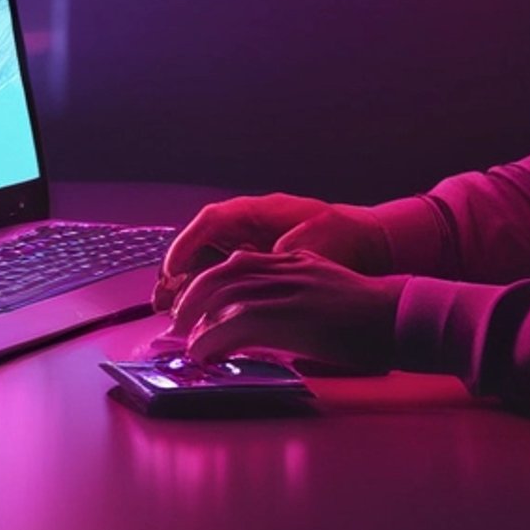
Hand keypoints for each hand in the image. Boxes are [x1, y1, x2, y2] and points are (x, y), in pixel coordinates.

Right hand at [153, 195, 391, 311]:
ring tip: (170, 311)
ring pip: (208, 263)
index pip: (213, 220)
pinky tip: (202, 318)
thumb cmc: (342, 234)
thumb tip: (261, 267)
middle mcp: (248, 227)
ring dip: (188, 285)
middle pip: (201, 244)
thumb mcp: (314, 240)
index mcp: (259, 212)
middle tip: (162, 298)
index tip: (174, 267)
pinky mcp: (258, 269)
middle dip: (178, 270)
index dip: (188, 242)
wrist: (368, 243)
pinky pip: (225, 279)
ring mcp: (251, 247)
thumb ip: (284, 252)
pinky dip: (210, 296)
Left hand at [170, 248, 405, 371]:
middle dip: (194, 296)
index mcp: (295, 261)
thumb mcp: (327, 297)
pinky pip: (237, 321)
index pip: (239, 262)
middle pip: (223, 272)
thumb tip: (265, 331)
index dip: (210, 282)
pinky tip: (203, 354)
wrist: (400, 316)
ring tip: (187, 343)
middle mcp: (287, 268)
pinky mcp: (290, 314)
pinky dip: (212, 338)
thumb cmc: (371, 319)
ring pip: (224, 292)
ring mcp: (288, 288)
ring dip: (196, 318)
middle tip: (180, 322)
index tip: (195, 305)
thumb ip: (296, 303)